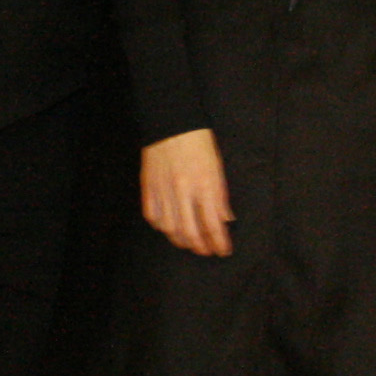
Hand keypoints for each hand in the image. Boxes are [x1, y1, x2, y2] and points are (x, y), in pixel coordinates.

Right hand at [141, 129, 233, 257]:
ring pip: (171, 228)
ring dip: (181, 240)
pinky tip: (168, 228)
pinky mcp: (149, 187)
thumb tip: (226, 219)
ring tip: (189, 244)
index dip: (219, 242)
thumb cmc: (198, 142)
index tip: (223, 250)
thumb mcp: (217, 167)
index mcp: (205, 184)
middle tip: (207, 251)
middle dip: (201, 247)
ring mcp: (164, 191)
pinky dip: (161, 226)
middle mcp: (184, 191)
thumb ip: (220, 195)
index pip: (213, 223)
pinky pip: (153, 216)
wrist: (171, 123)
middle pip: (191, 232)